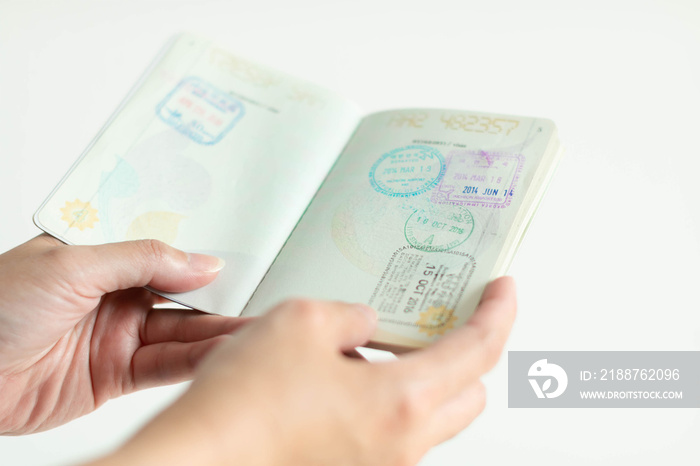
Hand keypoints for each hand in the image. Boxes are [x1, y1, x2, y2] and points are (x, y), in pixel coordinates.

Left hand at [0, 235, 247, 433]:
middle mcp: (113, 294)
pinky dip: (195, 361)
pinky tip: (221, 354)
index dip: (202, 255)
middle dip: (219, 299)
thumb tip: (201, 261)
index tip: (240, 259)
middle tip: (259, 300)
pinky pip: (165, 365)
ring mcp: (117, 335)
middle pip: (180, 294)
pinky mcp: (116, 374)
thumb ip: (143, 259)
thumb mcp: (72, 265)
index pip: (165, 250)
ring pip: (180, 332)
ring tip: (253, 331)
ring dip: (216, 334)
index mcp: (100, 256)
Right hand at [97, 277, 515, 465]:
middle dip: (470, 351)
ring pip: (431, 417)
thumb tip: (364, 326)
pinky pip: (393, 433)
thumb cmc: (245, 404)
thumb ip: (351, 316)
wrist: (202, 458)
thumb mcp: (304, 321)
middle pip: (470, 393)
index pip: (479, 349)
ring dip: (424, 378)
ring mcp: (379, 465)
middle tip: (447, 319)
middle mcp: (401, 444)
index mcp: (403, 401)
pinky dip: (390, 402)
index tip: (504, 291)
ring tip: (382, 346)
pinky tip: (348, 380)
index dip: (499, 312)